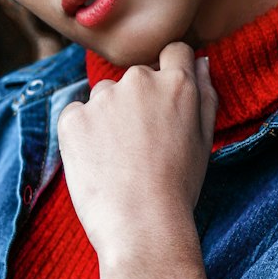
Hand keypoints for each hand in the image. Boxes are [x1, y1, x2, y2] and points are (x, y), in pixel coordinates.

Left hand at [56, 44, 217, 278]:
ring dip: (108, 118)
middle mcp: (140, 80)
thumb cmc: (179, 189)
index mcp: (177, 84)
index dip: (169, 74)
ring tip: (118, 161)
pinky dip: (82, 134)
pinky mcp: (72, 117)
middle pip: (136, 79)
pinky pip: (75, 115)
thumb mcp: (204, 141)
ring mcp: (103, 97)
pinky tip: (96, 164)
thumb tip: (200, 62)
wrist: (142, 227)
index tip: (162, 105)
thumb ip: (205, 95)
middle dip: (137, 103)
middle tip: (140, 148)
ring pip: (104, 98)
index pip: (174, 52)